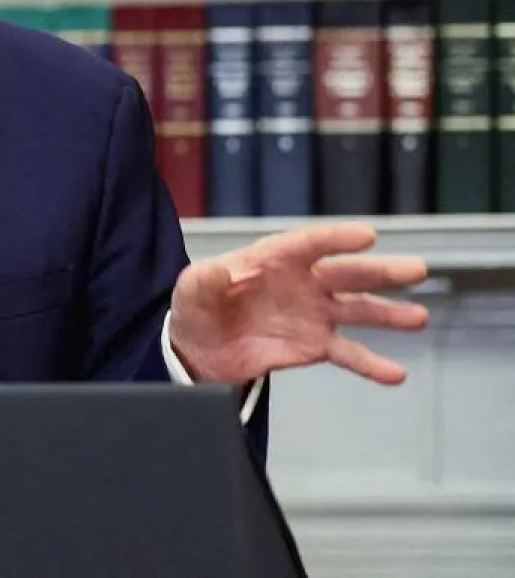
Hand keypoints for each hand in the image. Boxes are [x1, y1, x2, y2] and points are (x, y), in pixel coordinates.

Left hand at [169, 222, 428, 385]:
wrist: (200, 347)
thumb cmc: (198, 305)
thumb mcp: (192, 288)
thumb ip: (206, 280)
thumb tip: (219, 272)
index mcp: (273, 258)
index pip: (310, 243)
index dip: (337, 238)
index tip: (367, 236)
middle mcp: (301, 282)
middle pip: (345, 272)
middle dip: (379, 271)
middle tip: (414, 269)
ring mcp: (312, 314)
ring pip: (357, 310)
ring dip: (388, 314)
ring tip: (417, 317)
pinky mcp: (314, 346)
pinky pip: (348, 354)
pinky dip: (371, 364)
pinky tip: (395, 373)